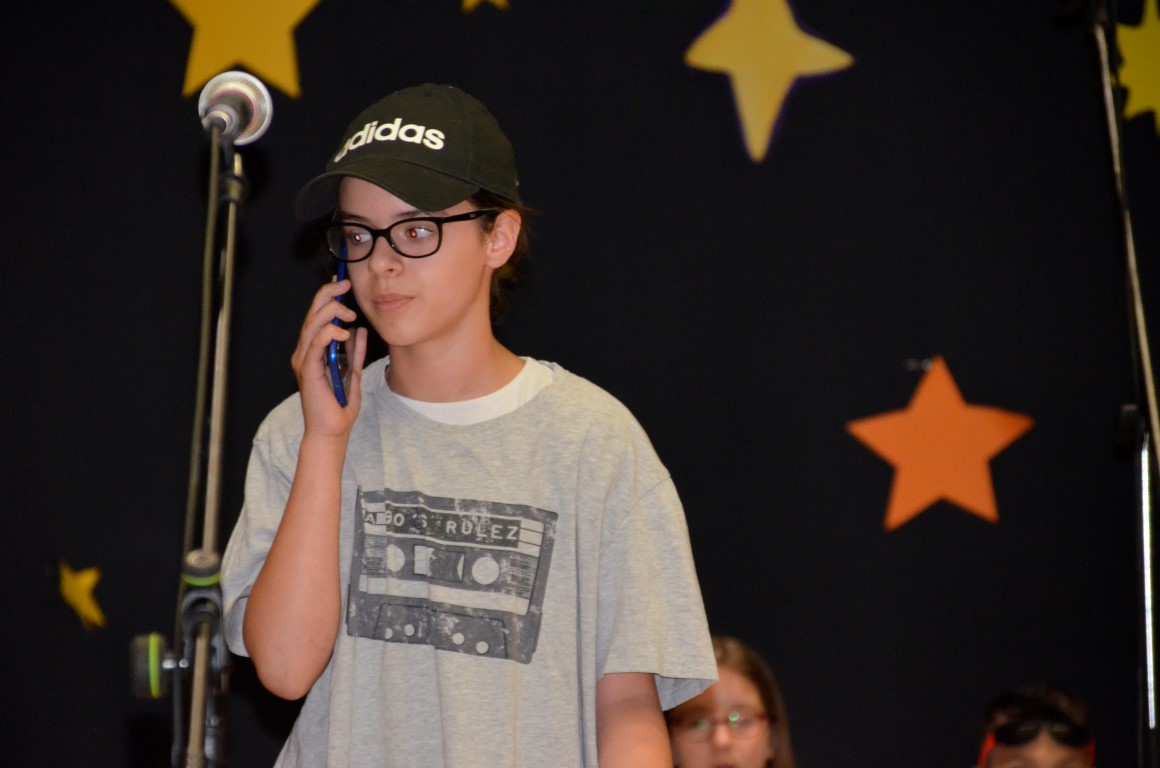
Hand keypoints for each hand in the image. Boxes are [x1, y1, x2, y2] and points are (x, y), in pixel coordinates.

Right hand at [290, 278, 367, 436]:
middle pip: (312, 315)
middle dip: (327, 296)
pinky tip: (343, 331)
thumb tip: (360, 331)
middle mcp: (305, 352)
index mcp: (314, 351)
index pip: (317, 317)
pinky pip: (315, 344)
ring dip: (331, 313)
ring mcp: (304, 361)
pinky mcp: (307, 370)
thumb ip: (355, 352)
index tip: (343, 284)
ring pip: (312, 325)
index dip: (328, 297)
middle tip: (344, 284)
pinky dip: (328, 333)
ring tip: (350, 312)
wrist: (332, 431)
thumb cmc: (339, 406)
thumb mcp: (353, 373)